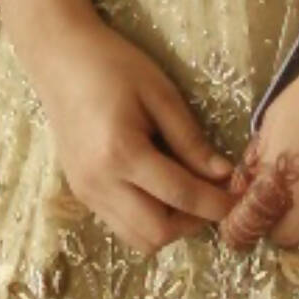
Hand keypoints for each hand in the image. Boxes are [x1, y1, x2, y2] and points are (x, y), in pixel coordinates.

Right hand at [0, 0, 233, 255]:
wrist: (58, 59)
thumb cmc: (112, 65)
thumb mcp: (161, 94)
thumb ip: (191, 140)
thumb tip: (223, 175)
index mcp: (121, 152)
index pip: (180, 196)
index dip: (216, 204)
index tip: (239, 202)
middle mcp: (100, 182)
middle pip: (157, 233)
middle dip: (192, 222)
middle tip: (209, 195)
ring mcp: (86, 192)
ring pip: (138, 239)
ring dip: (169, 225)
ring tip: (185, 193)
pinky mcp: (82, 193)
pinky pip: (122, 225)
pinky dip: (148, 218)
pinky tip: (159, 189)